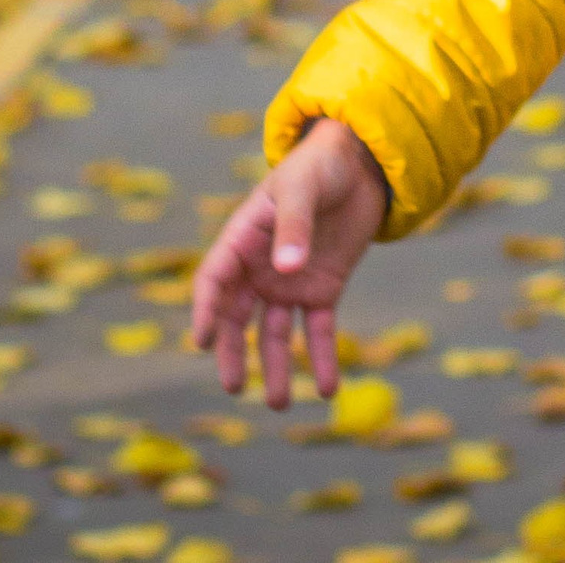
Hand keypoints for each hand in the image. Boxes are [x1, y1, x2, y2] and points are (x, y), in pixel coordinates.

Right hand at [189, 118, 389, 407]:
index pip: (214, 281)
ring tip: (280, 404)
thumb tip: (286, 271)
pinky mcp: (323, 289)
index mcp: (243, 239)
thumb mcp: (303, 188)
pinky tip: (329, 388)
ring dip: (277, 368)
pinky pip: (319, 330)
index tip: (201, 342)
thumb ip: (293, 227)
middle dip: (233, 353)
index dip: (205, 310)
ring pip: (275, 334)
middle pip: (237, 318)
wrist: (362, 161)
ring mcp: (291, 282)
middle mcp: (261, 269)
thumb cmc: (320, 166)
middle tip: (235, 386)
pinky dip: (323, 358)